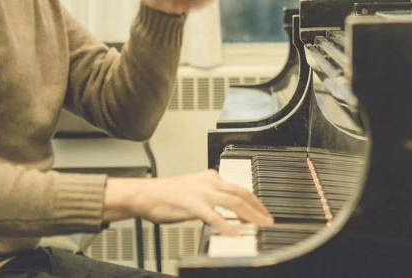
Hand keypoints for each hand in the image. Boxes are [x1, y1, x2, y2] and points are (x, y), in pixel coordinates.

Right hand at [103, 170, 272, 235]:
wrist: (143, 195)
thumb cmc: (163, 196)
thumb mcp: (192, 191)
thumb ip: (210, 198)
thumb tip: (226, 213)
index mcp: (209, 177)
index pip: (238, 187)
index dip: (253, 201)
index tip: (262, 212)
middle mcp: (208, 181)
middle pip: (241, 193)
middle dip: (258, 208)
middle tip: (268, 220)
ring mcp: (201, 192)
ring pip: (233, 202)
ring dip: (250, 216)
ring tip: (259, 226)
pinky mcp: (192, 205)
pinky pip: (214, 217)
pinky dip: (227, 227)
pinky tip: (234, 234)